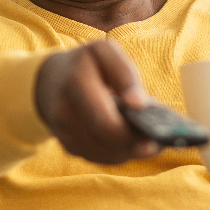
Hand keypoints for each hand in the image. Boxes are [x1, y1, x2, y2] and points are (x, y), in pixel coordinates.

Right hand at [34, 39, 159, 163]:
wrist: (49, 82)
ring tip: (150, 140)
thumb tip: (140, 104)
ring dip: (131, 150)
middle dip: (137, 145)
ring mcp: (65, 135)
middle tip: (160, 142)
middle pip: (108, 144)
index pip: (106, 123)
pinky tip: (132, 142)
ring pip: (107, 155)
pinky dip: (120, 152)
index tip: (156, 138)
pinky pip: (101, 158)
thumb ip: (125, 73)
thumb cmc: (85, 64)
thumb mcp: (104, 52)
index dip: (132, 135)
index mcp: (76, 85)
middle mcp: (65, 115)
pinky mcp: (70, 148)